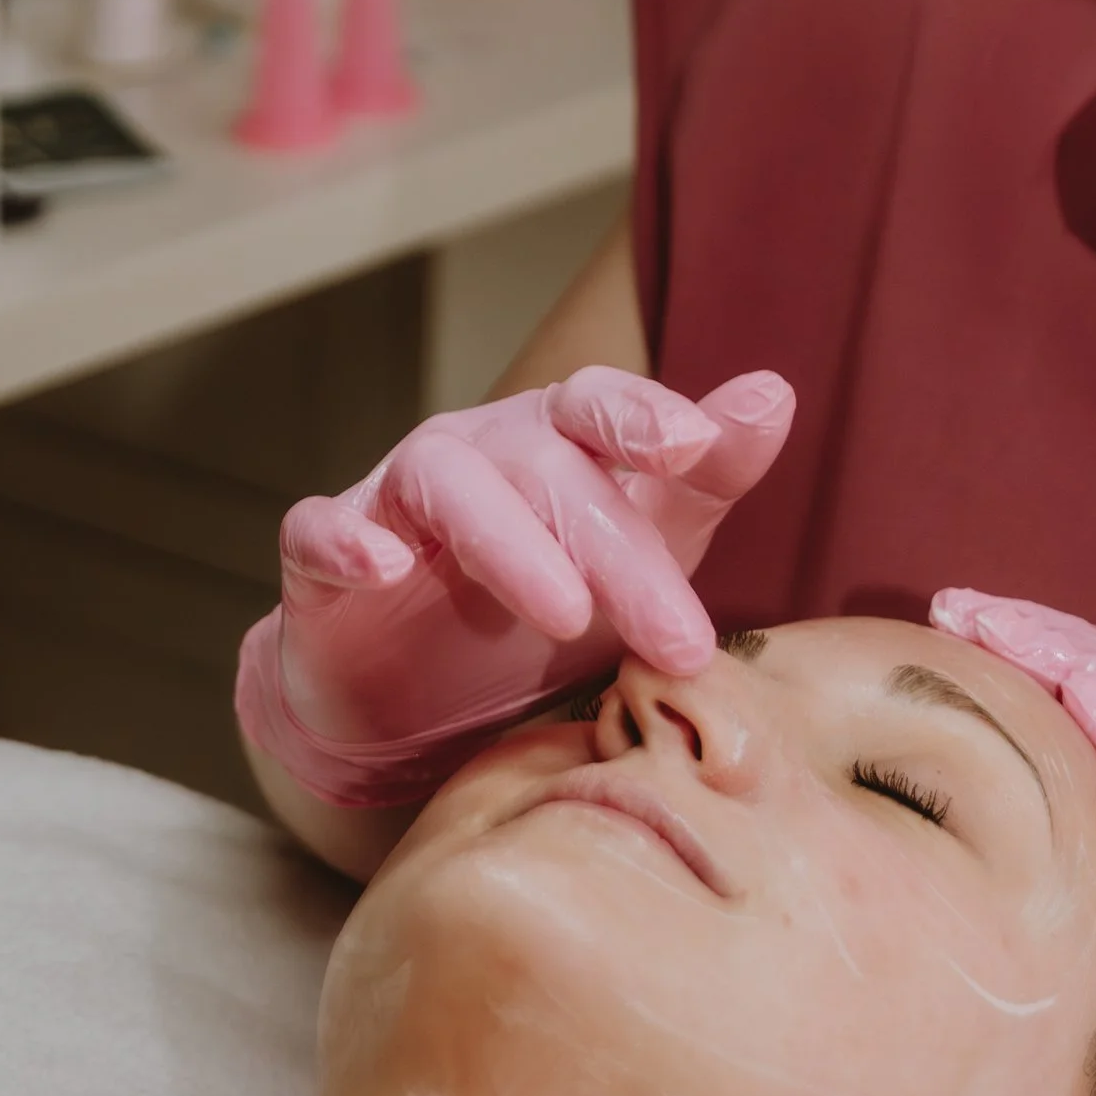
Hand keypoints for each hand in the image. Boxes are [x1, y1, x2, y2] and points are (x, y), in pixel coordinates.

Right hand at [238, 368, 792, 809]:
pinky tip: (381, 566)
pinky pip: (322, 531)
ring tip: (565, 612)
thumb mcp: (651, 541)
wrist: (422, 702)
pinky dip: (346, 540)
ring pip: (444, 482)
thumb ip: (711, 474)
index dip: (642, 415)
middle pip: (546, 468)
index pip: (600, 403)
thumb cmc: (554, 599)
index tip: (692, 446)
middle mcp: (479, 449)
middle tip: (678, 637)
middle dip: (617, 551)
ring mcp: (396, 496)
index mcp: (557, 436)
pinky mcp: (326, 557)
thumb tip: (774, 393)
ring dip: (508, 542)